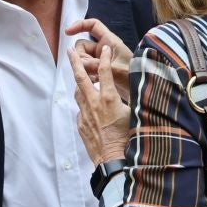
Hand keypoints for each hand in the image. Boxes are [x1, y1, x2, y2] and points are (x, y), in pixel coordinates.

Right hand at [64, 18, 132, 101]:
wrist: (142, 92)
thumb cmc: (135, 76)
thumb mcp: (116, 70)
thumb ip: (97, 66)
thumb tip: (78, 62)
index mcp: (110, 41)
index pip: (93, 25)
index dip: (79, 25)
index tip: (67, 33)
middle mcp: (104, 49)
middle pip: (82, 46)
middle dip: (81, 57)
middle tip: (91, 69)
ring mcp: (101, 60)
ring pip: (82, 59)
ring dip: (84, 68)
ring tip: (95, 78)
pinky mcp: (100, 71)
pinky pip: (86, 69)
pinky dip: (87, 75)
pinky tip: (96, 82)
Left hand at [67, 40, 131, 165]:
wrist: (112, 159)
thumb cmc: (127, 137)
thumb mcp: (133, 113)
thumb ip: (131, 99)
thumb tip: (137, 87)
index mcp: (109, 98)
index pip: (105, 71)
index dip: (105, 57)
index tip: (105, 47)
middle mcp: (94, 103)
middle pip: (81, 77)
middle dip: (75, 61)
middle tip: (70, 50)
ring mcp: (85, 114)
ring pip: (78, 92)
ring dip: (79, 82)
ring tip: (81, 75)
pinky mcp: (81, 125)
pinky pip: (81, 109)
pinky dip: (84, 103)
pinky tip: (90, 106)